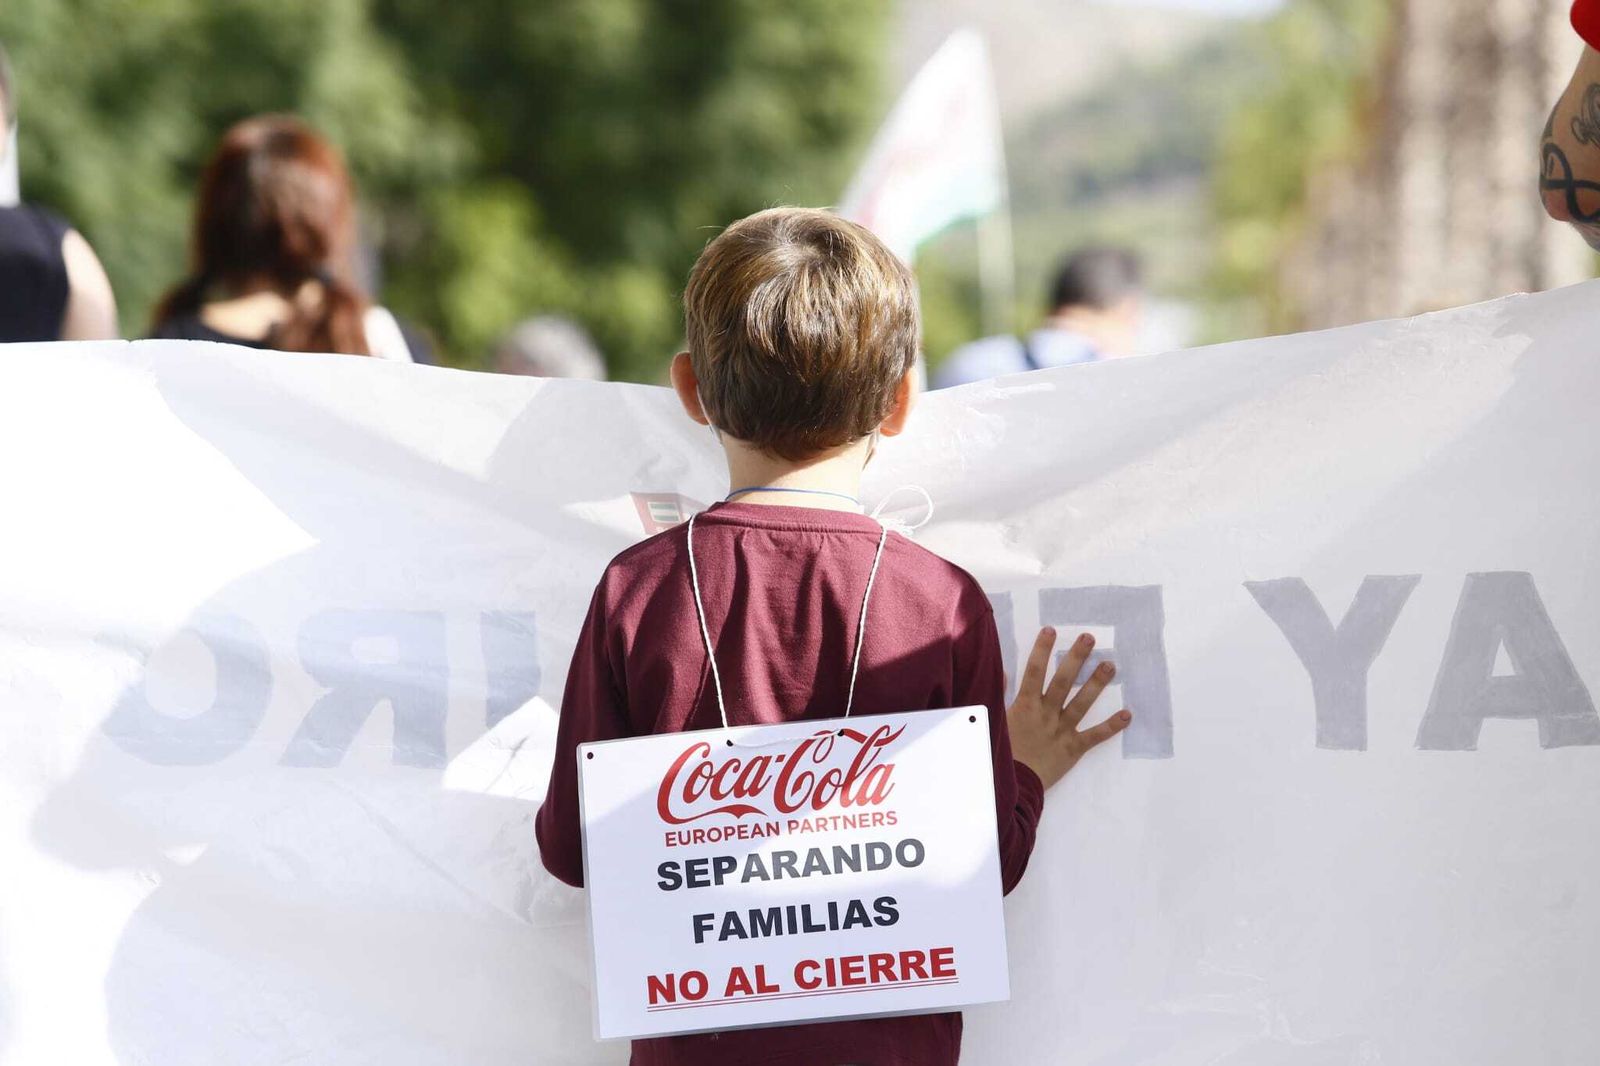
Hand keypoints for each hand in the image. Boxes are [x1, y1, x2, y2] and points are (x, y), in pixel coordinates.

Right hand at [1007, 628, 1130, 788]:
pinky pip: (1094, 736)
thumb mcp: (994, 720)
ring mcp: (1061, 730)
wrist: (1011, 784)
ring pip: (1081, 703)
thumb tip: (1003, 672)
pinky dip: (1111, 726)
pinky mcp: (1072, 748)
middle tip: (1090, 638)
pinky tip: (1127, 715)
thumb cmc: (1001, 752)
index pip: (1034, 672)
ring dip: (1096, 684)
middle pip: (1063, 681)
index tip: (1051, 631)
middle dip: (1076, 658)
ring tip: (1110, 665)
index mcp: (1024, 706)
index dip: (1042, 650)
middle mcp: (1045, 714)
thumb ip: (999, 696)